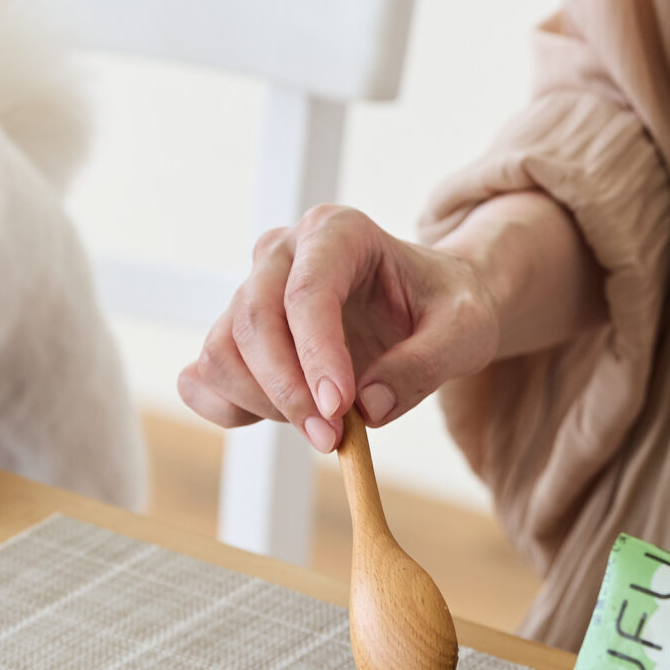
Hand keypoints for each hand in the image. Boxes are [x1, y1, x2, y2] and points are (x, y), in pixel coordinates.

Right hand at [179, 205, 498, 450]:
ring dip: (262, 403)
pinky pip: (203, 374)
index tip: (340, 409)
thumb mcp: (466, 331)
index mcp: (339, 231)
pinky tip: (281, 419)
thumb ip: (425, 364)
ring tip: (321, 428)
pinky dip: (229, 408)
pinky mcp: (236, 332)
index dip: (317, 354)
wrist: (429, 306)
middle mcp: (283, 252)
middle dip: (288, 391)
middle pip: (254, 320)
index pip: (308, 290)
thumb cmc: (446, 308)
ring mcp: (251, 289)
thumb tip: (369, 408)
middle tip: (332, 438)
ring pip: (221, 350)